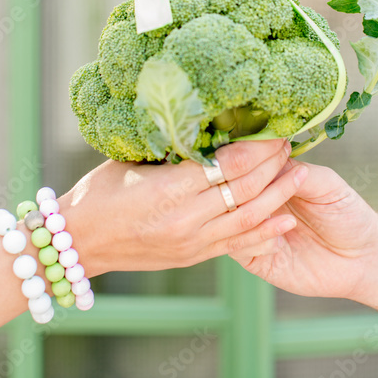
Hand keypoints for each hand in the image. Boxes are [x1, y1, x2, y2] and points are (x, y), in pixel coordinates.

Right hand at [62, 139, 303, 275]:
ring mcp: (192, 242)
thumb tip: (205, 121)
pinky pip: (237, 244)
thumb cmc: (98, 193)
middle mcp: (186, 219)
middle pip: (245, 189)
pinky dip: (265, 231)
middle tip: (291, 144)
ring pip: (248, 218)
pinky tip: (286, 218)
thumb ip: (171, 146)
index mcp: (170, 189)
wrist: (77, 243)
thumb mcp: (132, 160)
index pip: (229, 164)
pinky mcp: (193, 256)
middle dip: (273, 165)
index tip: (274, 130)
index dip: (257, 147)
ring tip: (300, 174)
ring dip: (278, 195)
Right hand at [230, 160, 377, 300]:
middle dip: (243, 188)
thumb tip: (266, 153)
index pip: (243, 164)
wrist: (364, 257)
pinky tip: (281, 239)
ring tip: (286, 218)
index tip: (252, 157)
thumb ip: (295, 170)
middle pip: (229, 191)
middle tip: (267, 190)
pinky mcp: (256, 259)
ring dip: (251, 216)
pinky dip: (256, 240)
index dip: (244, 159)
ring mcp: (254, 231)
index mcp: (270, 179)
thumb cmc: (348, 213)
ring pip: (228, 219)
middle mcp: (257, 203)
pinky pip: (238, 247)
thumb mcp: (326, 184)